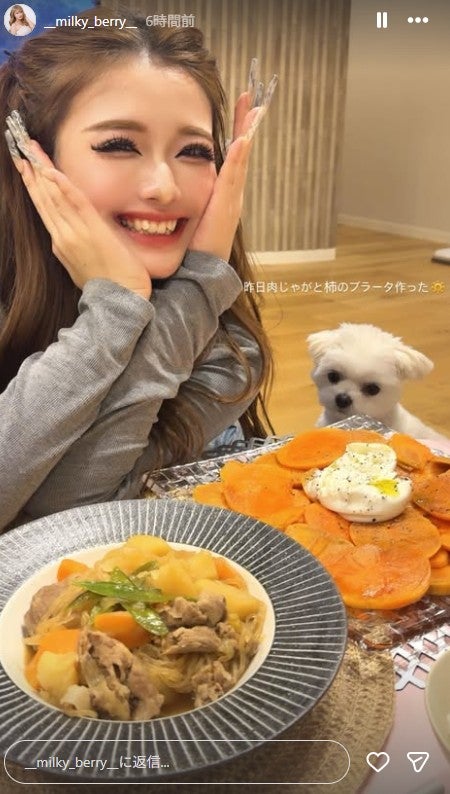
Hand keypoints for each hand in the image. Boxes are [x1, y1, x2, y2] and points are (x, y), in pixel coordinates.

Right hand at [5, 113, 150, 299]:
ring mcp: (75, 233)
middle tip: (20, 147)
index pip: (44, 208)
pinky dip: (61, 185)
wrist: (122, 300)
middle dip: (30, 171)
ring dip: (41, 170)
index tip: (26, 166)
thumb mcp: (84, 264)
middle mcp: (63, 236)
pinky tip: (51, 170)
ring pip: (53, 197)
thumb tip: (76, 232)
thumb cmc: (111, 284)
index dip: (34, 185)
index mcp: (61, 243)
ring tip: (29, 150)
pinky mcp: (91, 231)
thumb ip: (77, 246)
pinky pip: (74, 202)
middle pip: (42, 198)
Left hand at [189, 61, 277, 261]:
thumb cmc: (186, 250)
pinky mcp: (225, 210)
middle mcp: (229, 195)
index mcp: (219, 194)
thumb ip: (174, 200)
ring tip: (255, 109)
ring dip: (247, 134)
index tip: (239, 103)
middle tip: (254, 96)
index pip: (228, 156)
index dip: (235, 131)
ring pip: (240, 161)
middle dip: (248, 124)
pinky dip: (238, 160)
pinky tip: (242, 140)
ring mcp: (230, 202)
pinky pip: (232, 179)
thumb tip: (154, 185)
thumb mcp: (181, 217)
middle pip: (241, 153)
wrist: (196, 277)